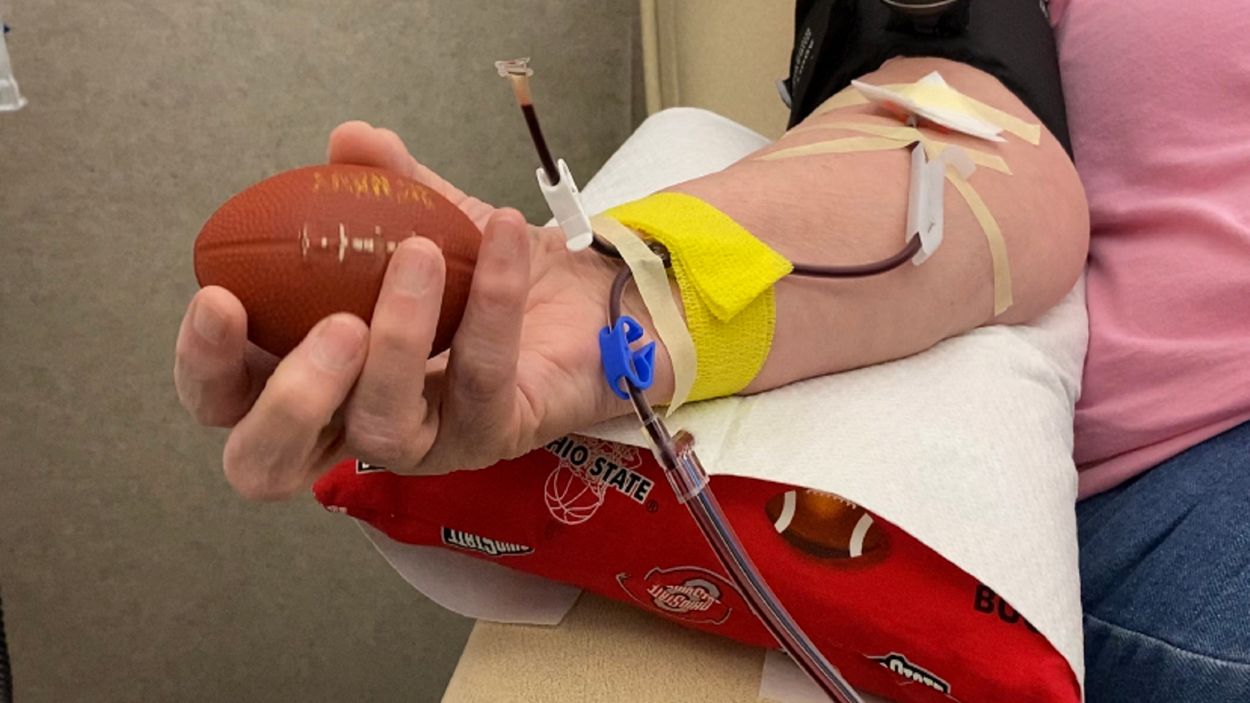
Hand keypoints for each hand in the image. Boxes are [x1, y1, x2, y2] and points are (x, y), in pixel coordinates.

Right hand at [175, 121, 666, 499]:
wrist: (585, 298)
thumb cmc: (480, 279)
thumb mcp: (423, 221)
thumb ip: (380, 185)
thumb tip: (350, 139)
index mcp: (311, 379)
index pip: (227, 400)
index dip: (207, 364)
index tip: (222, 299)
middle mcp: (353, 425)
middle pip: (271, 463)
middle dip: (286, 399)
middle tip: (331, 324)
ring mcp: (423, 444)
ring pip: (383, 424)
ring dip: (397, 335)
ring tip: (414, 253)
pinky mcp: (492, 437)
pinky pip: (482, 374)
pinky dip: (492, 297)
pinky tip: (500, 233)